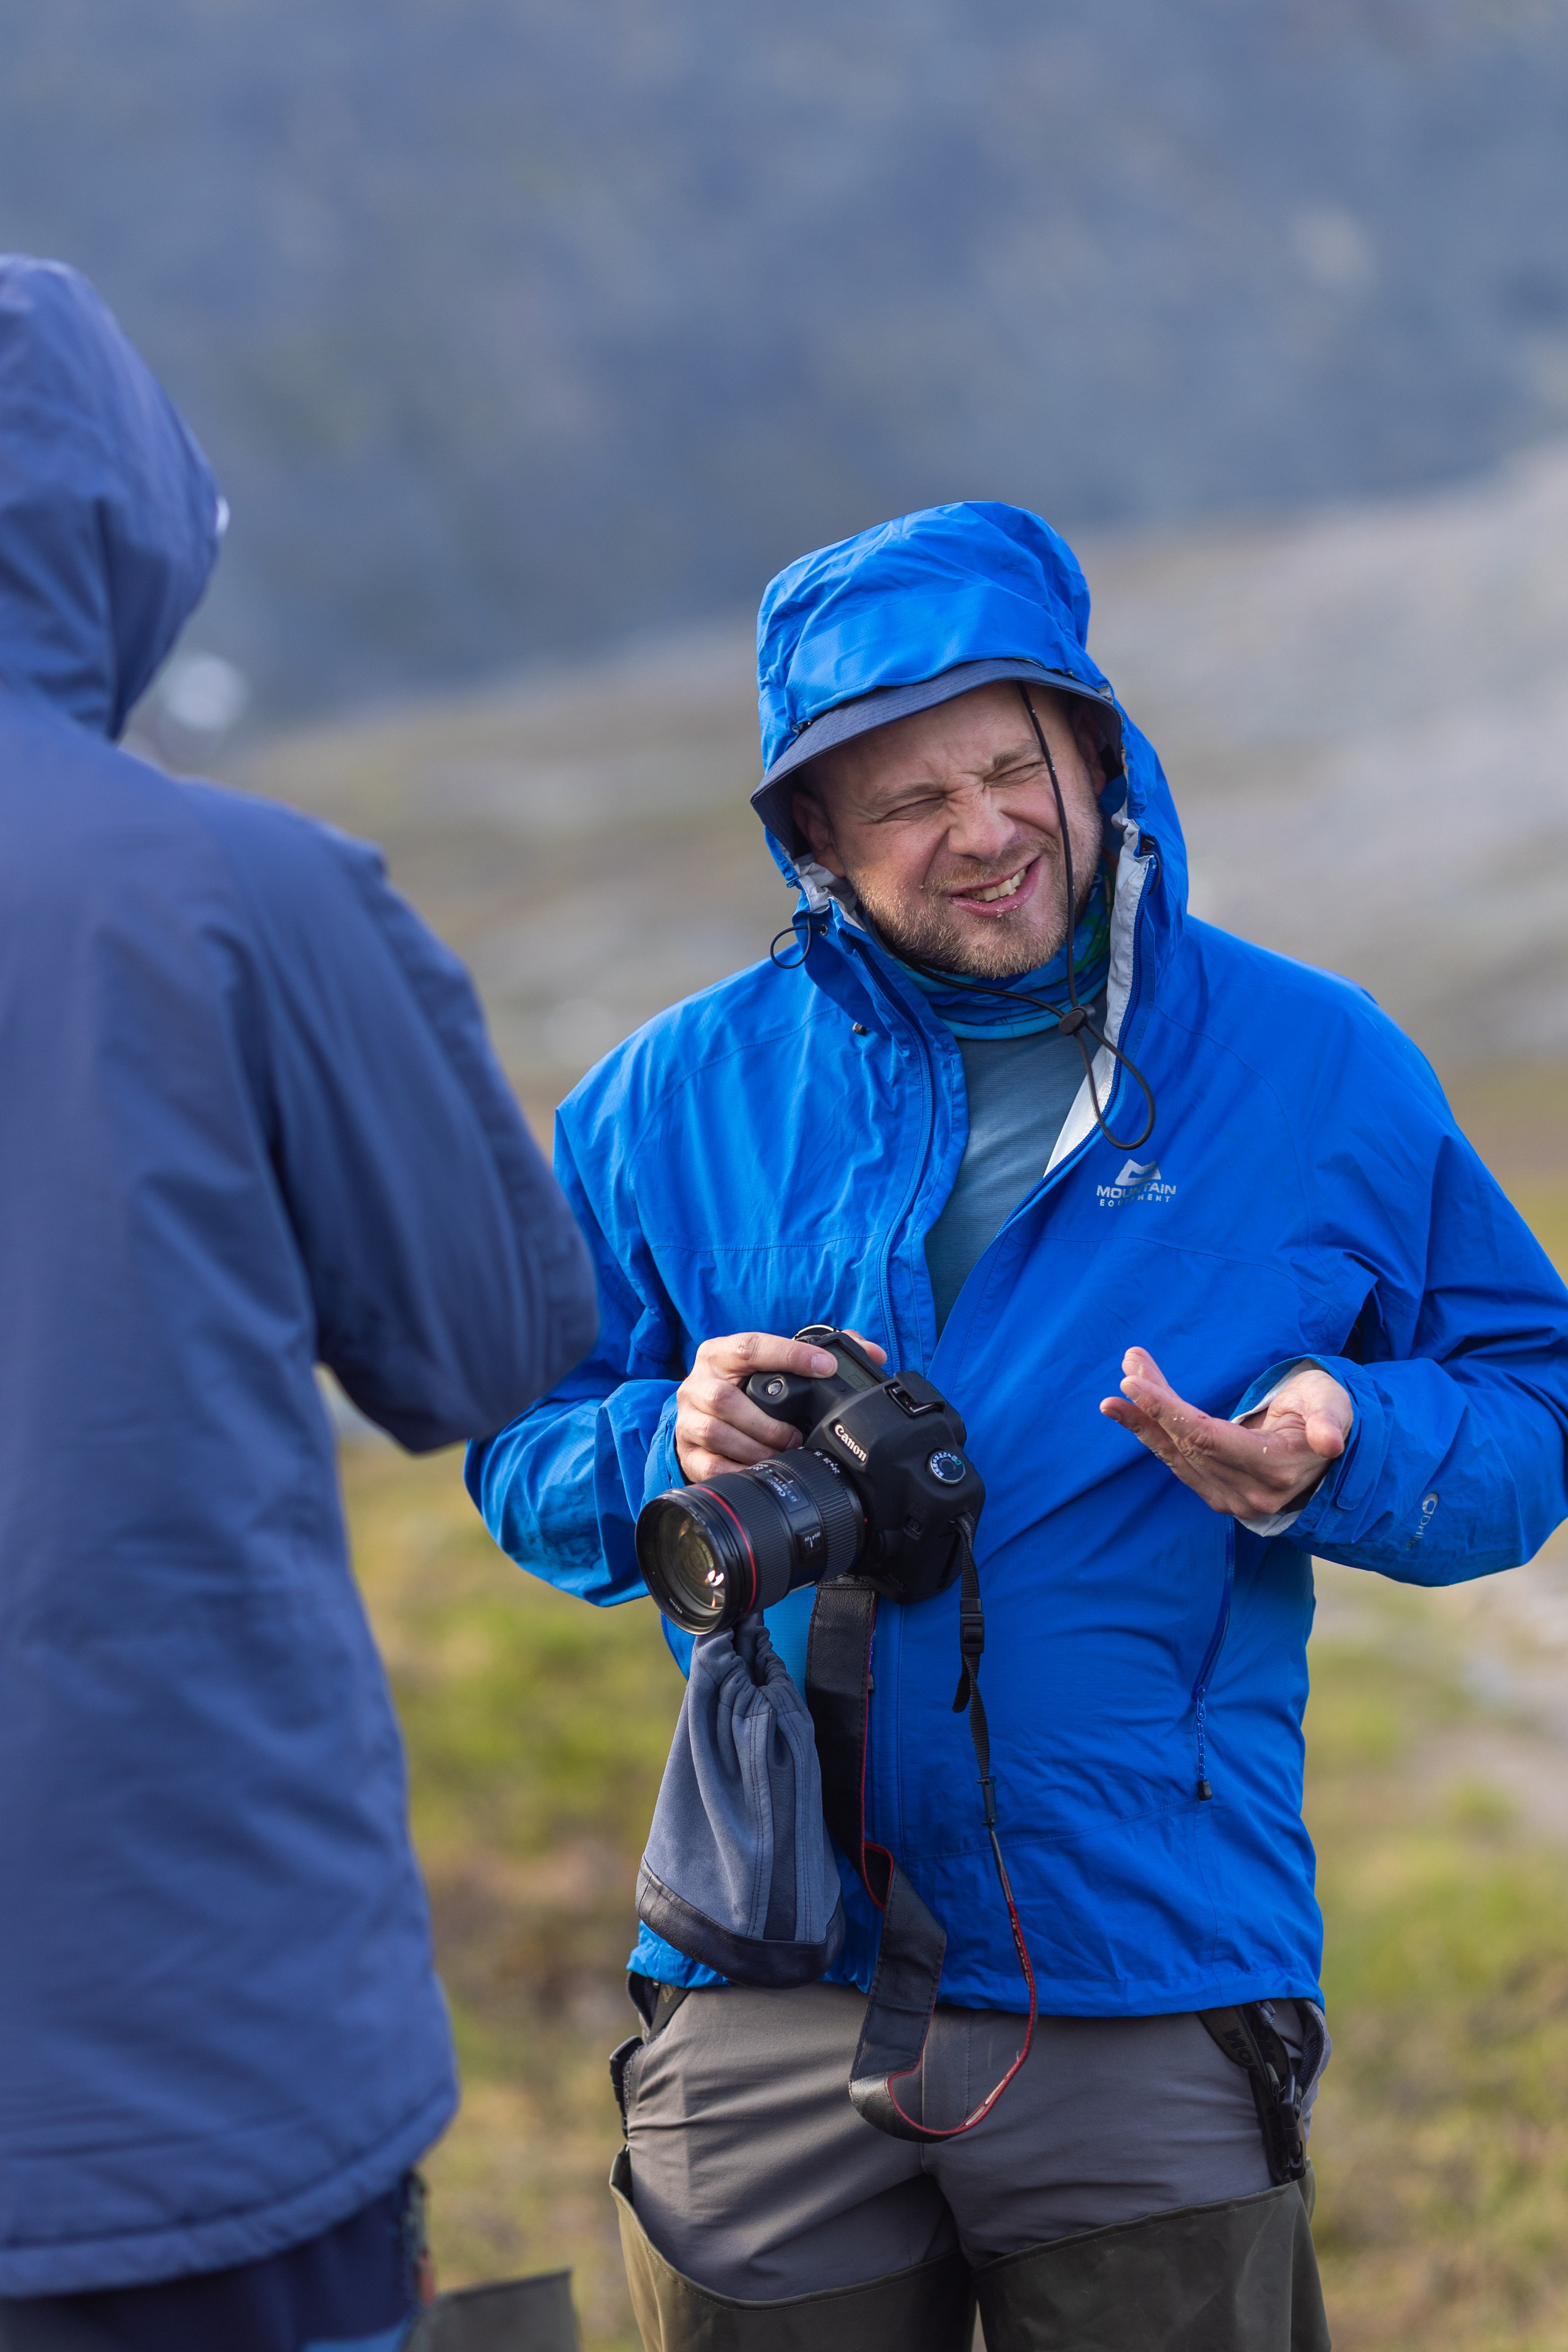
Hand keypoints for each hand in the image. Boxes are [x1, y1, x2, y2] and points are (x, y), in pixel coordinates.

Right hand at [674, 1330, 887, 1482]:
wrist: (700, 1415)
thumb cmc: (745, 1386)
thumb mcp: (773, 1363)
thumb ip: (821, 1352)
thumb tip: (872, 1353)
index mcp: (719, 1354)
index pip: (751, 1347)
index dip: (789, 1355)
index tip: (827, 1366)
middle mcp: (698, 1384)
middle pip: (725, 1399)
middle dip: (768, 1422)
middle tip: (798, 1434)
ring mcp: (688, 1419)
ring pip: (716, 1433)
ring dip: (756, 1447)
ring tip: (784, 1453)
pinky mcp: (687, 1452)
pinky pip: (710, 1467)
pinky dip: (740, 1472)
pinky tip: (762, 1471)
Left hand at [1099, 1347, 1352, 1518]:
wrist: (1326, 1446)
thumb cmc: (1326, 1409)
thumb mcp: (1332, 1403)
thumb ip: (1329, 1420)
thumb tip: (1330, 1443)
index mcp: (1277, 1468)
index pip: (1207, 1439)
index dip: (1167, 1411)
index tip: (1132, 1381)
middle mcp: (1252, 1494)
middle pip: (1186, 1444)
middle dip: (1152, 1405)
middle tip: (1128, 1365)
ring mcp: (1233, 1500)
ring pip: (1176, 1455)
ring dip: (1144, 1419)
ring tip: (1119, 1387)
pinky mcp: (1219, 1496)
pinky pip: (1178, 1463)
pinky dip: (1152, 1435)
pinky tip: (1128, 1412)